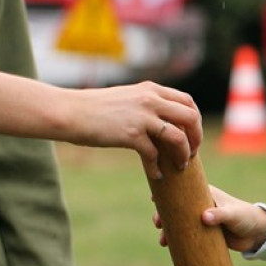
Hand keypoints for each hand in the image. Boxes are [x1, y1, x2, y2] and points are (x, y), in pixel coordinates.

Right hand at [60, 81, 202, 178]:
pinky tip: (156, 176)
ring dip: (184, 154)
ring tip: (181, 166)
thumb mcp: (127, 98)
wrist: (68, 112)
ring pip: (179, 136)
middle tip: (193, 152)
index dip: (195, 120)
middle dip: (197, 137)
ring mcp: (142, 116)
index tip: (192, 134)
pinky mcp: (131, 134)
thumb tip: (163, 121)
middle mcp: (151, 100)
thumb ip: (146, 104)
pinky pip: (154, 154)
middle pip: (191, 118)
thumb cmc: (94, 108)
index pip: (187, 102)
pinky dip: (157, 168)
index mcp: (151, 90)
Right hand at [154, 184, 265, 253]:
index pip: (183, 189)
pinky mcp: (203, 234)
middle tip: (158, 223)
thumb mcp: (233, 214)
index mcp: (206, 194)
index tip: (154, 197)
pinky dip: (176, 240)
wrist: (257, 234)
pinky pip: (186, 236)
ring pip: (178, 224)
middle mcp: (200, 206)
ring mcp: (200, 221)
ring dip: (168, 230)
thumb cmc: (245, 216)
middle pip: (176, 208)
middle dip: (164, 215)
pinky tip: (167, 246)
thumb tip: (204, 218)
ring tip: (163, 241)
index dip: (168, 192)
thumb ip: (220, 215)